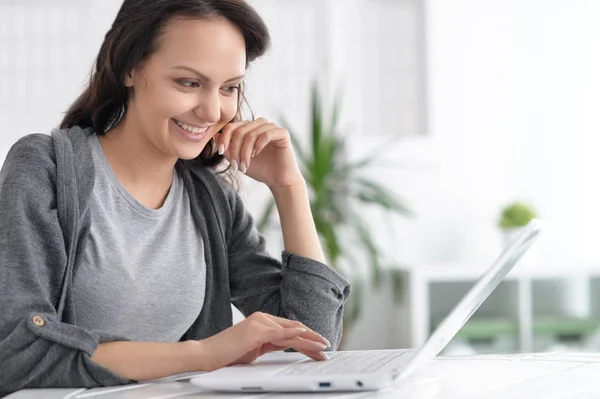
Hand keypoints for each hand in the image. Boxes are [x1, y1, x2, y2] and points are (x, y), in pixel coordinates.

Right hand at [197, 312, 330, 370]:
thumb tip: (286, 346)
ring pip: (290, 331)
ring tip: (322, 346)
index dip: (307, 337)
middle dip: (312, 338)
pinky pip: (279, 333)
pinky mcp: (255, 331)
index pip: (290, 329)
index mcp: (263, 322)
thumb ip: (270, 345)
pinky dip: (293, 333)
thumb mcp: (254, 349)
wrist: (206, 355)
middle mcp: (263, 319)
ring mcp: (259, 323)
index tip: (319, 347)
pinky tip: (305, 335)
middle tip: (326, 347)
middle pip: (294, 328)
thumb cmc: (227, 354)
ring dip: (309, 339)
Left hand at [218, 118, 303, 187]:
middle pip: (240, 131)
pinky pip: (266, 134)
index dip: (224, 138)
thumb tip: (214, 136)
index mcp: (249, 128)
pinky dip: (258, 146)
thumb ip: (227, 148)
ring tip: (244, 166)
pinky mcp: (282, 133)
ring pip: (252, 134)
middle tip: (235, 165)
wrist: (278, 180)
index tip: (220, 152)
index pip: (232, 126)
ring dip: (245, 151)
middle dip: (235, 149)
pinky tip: (256, 155)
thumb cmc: (259, 169)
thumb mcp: (238, 159)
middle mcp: (260, 124)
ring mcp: (272, 127)